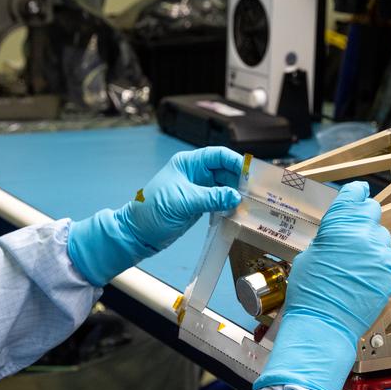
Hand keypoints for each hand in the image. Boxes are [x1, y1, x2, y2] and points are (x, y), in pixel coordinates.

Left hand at [68, 147, 243, 285]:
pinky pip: (219, 201)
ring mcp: (197, 189)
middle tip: (253, 193)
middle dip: (239, 181)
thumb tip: (235, 196)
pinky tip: (235, 213)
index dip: (236, 162)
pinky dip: (228, 206)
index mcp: (188, 164)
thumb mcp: (184, 202)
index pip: (218, 155)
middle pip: (225, 171)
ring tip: (247, 205)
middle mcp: (194, 174)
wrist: (137, 233)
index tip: (250, 174)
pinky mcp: (198, 205)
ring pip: (224, 187)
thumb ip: (211, 197)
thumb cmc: (151, 211)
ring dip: (235, 195)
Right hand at [255, 182, 390, 389]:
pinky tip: (369, 272)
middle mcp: (362, 234)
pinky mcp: (390, 271)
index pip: (354, 194)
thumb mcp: (310, 255)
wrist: (323, 322)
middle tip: (355, 231)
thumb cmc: (310, 292)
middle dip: (364, 218)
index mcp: (338, 225)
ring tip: (358, 262)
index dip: (356, 194)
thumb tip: (338, 234)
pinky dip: (383, 261)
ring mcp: (379, 252)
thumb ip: (329, 238)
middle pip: (372, 211)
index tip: (359, 194)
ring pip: (382, 236)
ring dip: (372, 243)